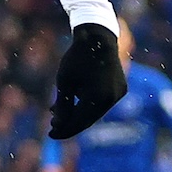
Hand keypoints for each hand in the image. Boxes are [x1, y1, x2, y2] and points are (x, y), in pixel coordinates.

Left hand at [48, 22, 126, 138]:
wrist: (98, 37)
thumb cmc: (77, 58)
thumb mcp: (64, 82)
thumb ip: (62, 106)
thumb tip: (58, 126)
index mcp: (97, 98)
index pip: (79, 122)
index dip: (63, 130)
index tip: (50, 134)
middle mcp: (112, 99)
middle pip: (88, 119)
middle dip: (71, 124)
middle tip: (54, 127)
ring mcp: (118, 94)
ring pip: (96, 112)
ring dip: (79, 115)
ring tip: (61, 114)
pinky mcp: (121, 89)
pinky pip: (103, 102)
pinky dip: (89, 105)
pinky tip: (76, 104)